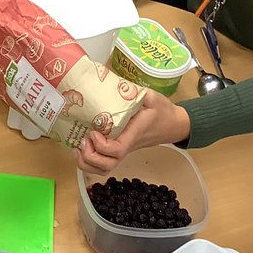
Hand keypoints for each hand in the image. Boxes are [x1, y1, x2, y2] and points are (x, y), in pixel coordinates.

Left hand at [74, 88, 191, 172]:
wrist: (173, 124)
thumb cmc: (162, 111)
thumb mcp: (151, 96)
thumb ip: (135, 91)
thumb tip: (114, 84)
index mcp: (134, 133)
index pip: (118, 149)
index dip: (102, 146)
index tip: (94, 132)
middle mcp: (127, 145)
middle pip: (108, 165)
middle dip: (90, 157)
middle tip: (82, 140)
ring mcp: (123, 150)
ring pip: (104, 168)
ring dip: (87, 163)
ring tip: (78, 147)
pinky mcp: (119, 150)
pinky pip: (104, 164)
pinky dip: (90, 162)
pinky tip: (82, 149)